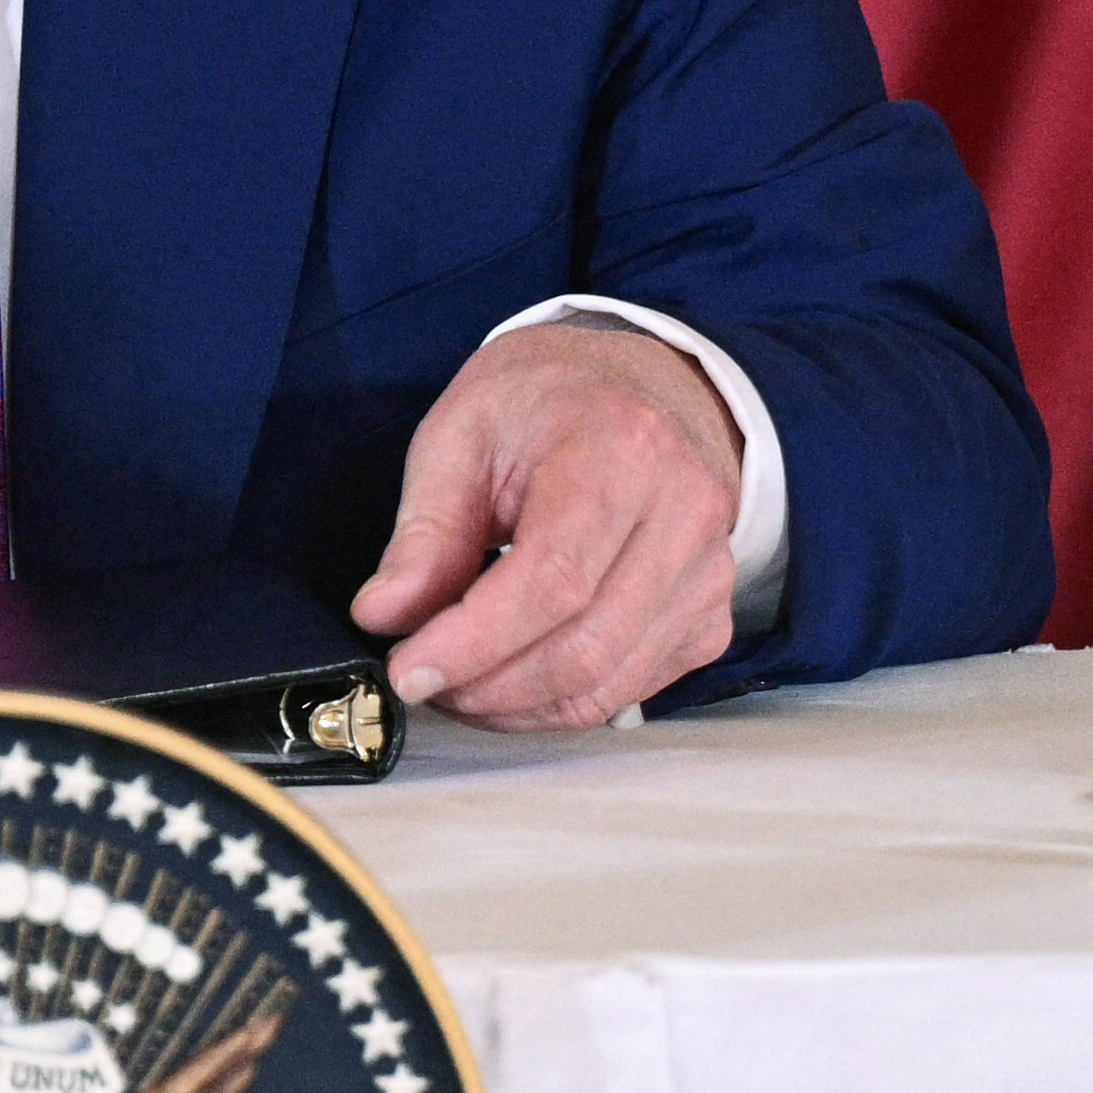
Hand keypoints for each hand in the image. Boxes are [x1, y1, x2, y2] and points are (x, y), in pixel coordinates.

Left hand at [347, 319, 749, 731]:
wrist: (643, 386)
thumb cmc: (550, 400)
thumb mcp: (464, 432)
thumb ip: (426, 529)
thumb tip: (384, 615)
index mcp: (623, 449)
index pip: (554, 579)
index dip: (474, 642)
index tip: (408, 669)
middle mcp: (685, 514)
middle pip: (583, 648)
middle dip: (485, 685)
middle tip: (422, 676)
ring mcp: (708, 573)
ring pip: (606, 685)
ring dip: (515, 706)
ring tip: (457, 679)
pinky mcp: (708, 618)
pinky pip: (630, 690)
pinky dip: (558, 702)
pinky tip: (512, 674)